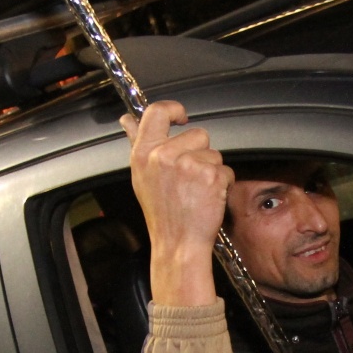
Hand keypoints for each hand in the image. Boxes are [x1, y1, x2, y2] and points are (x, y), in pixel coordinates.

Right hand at [123, 101, 227, 306]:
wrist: (178, 243)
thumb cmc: (162, 213)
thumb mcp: (141, 176)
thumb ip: (138, 144)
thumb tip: (127, 120)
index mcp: (144, 153)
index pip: (157, 112)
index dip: (174, 109)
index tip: (182, 117)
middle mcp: (163, 155)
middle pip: (198, 133)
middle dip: (201, 152)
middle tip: (190, 177)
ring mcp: (188, 164)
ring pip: (214, 152)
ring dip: (212, 170)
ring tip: (197, 190)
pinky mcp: (210, 175)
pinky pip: (226, 169)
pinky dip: (222, 183)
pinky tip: (208, 197)